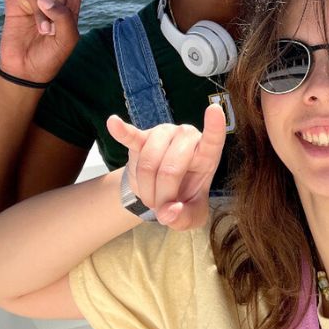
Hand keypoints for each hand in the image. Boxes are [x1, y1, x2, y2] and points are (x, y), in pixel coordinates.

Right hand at [0, 0, 91, 82]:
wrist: (27, 71)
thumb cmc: (52, 57)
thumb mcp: (68, 40)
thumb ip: (63, 16)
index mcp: (71, 6)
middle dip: (54, 6)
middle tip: (50, 30)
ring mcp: (32, 1)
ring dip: (38, 9)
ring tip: (40, 30)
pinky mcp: (14, 5)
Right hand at [107, 104, 226, 229]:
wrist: (160, 192)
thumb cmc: (182, 199)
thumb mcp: (191, 216)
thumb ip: (184, 218)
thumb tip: (169, 212)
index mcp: (207, 156)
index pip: (213, 139)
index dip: (214, 126)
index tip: (214, 110)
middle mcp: (187, 138)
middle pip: (170, 169)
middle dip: (162, 196)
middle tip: (161, 209)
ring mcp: (165, 134)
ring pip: (148, 163)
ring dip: (145, 188)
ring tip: (150, 197)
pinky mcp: (143, 137)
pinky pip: (132, 136)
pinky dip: (123, 132)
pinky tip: (113, 123)